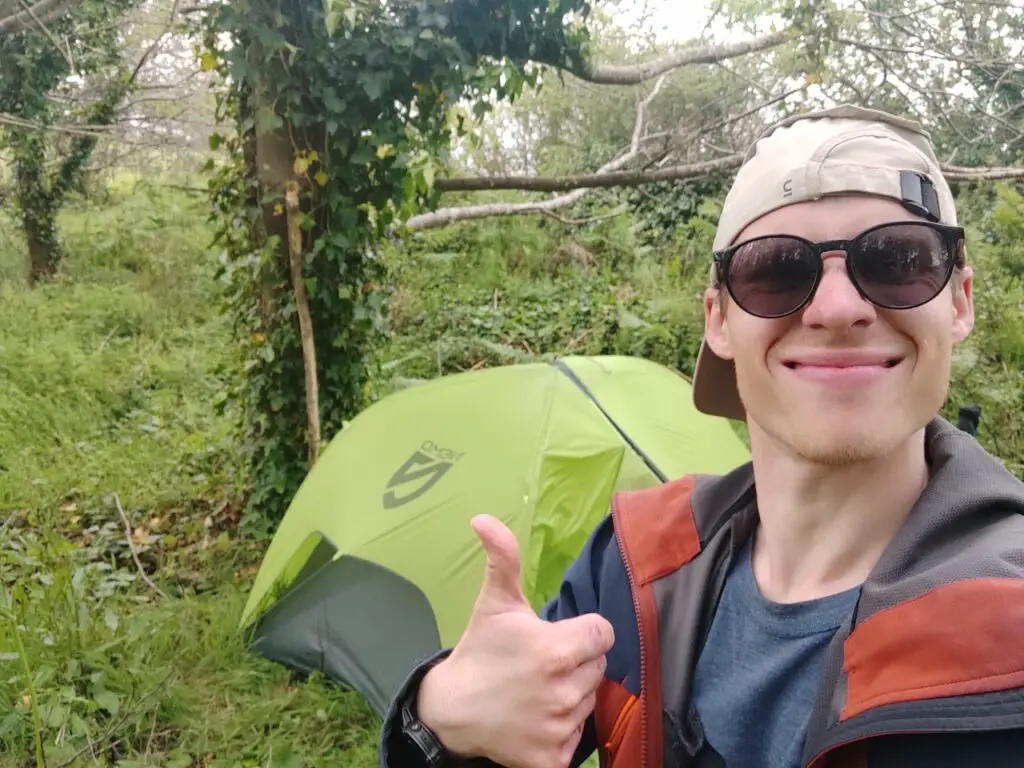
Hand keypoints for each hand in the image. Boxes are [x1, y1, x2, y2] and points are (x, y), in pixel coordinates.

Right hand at [416, 514, 614, 767]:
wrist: (452, 710)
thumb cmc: (480, 650)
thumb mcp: (495, 602)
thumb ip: (503, 558)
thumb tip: (483, 518)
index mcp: (557, 649)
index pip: (603, 633)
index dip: (583, 632)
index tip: (559, 636)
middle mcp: (564, 691)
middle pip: (598, 667)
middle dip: (576, 662)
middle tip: (542, 663)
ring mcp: (560, 728)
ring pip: (589, 701)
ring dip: (570, 696)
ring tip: (537, 690)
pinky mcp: (553, 759)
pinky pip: (575, 740)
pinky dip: (560, 732)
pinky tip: (536, 719)